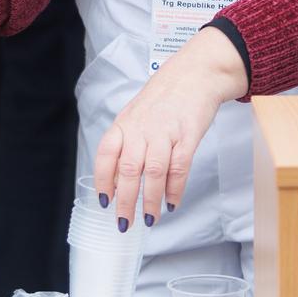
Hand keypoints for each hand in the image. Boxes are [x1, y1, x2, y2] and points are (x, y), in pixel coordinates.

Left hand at [93, 26, 246, 230]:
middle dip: (125, 201)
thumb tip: (117, 179)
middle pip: (129, 169)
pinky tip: (172, 203)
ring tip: (150, 218)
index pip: (106, 154)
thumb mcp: (136, 115)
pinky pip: (179, 167)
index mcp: (125, 123)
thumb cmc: (164, 96)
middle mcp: (142, 128)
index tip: (104, 201)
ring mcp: (165, 131)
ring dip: (150, 199)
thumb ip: (126, 143)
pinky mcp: (188, 135)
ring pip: (153, 172)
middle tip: (124, 223)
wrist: (195, 73)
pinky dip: (175, 188)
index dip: (103, 180)